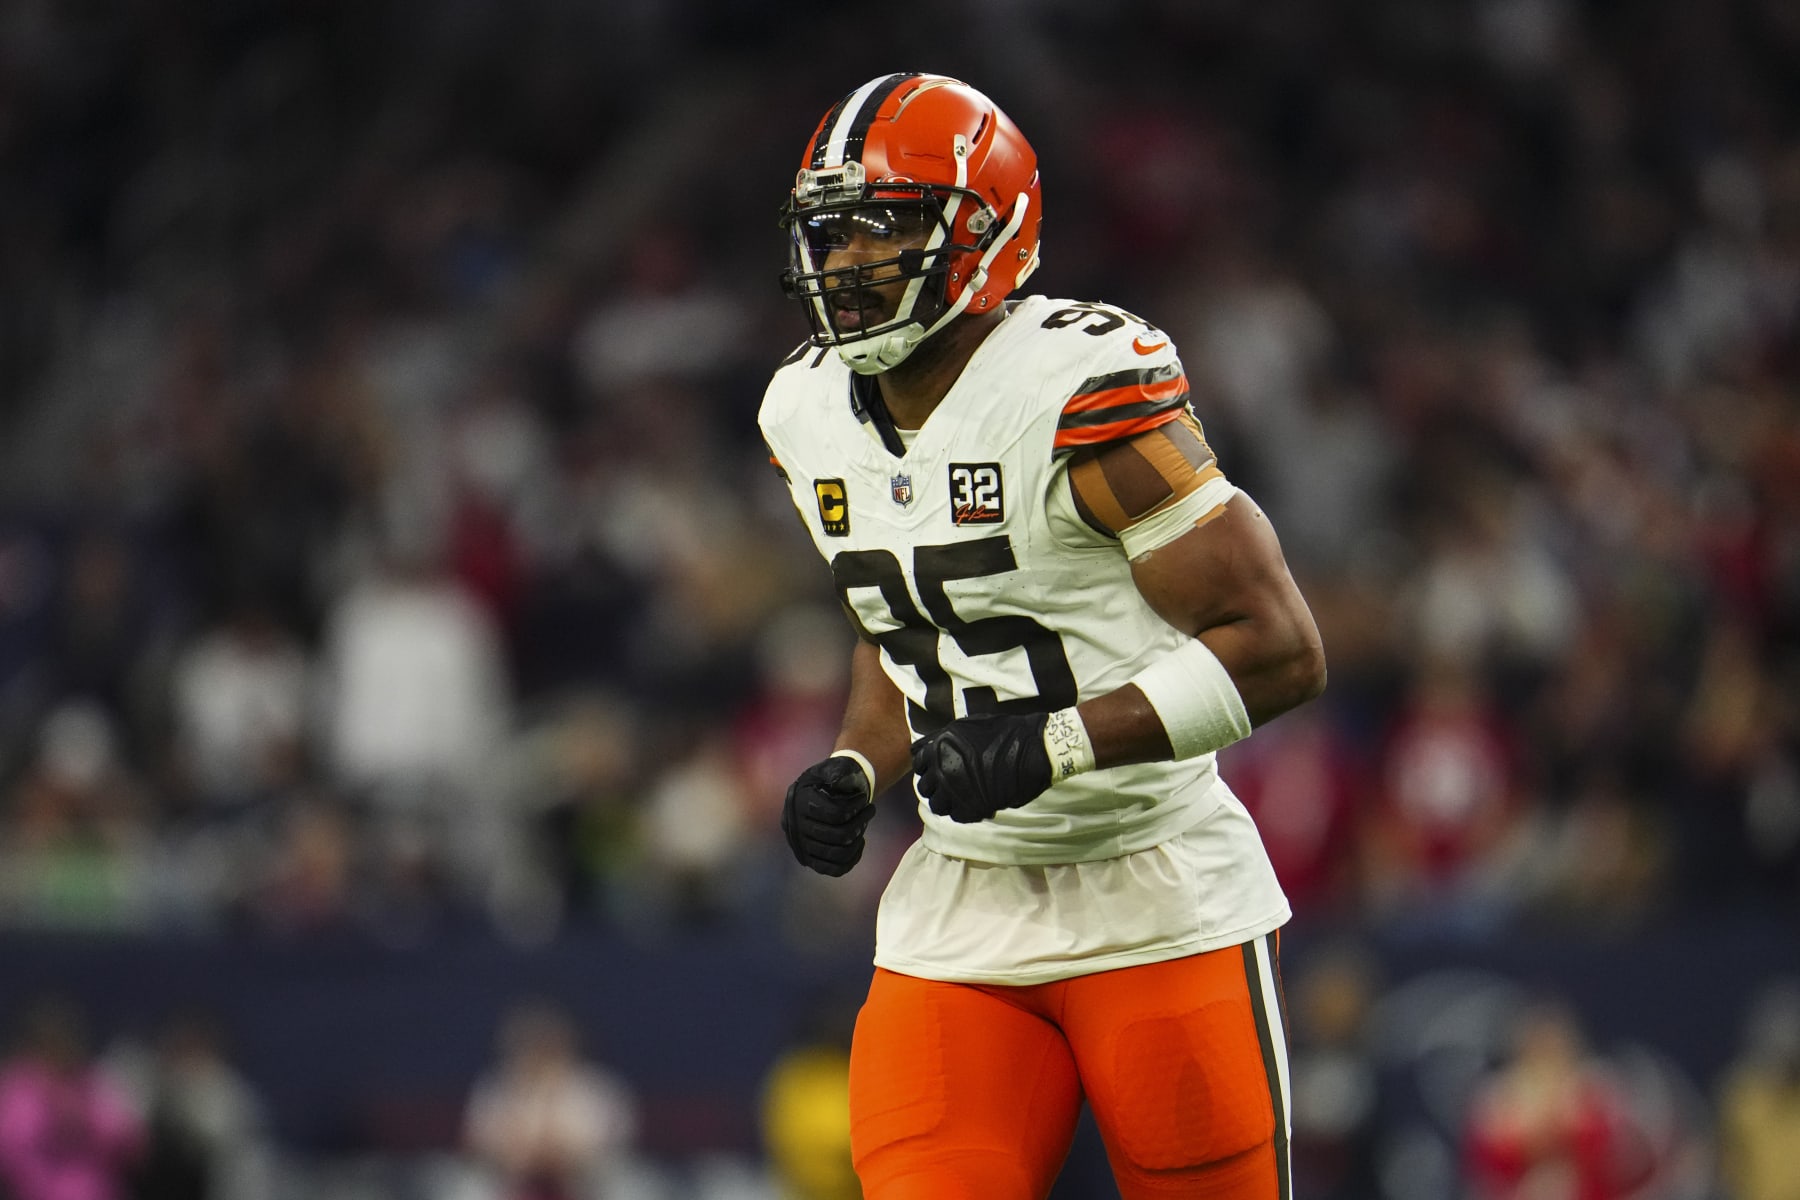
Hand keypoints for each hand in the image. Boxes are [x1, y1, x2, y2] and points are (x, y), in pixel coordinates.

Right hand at [781, 756, 875, 875]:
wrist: (819, 793)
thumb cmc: (829, 779)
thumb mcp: (831, 768)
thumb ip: (836, 773)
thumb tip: (838, 783)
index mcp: (799, 804)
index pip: (835, 814)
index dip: (855, 806)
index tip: (864, 797)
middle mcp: (796, 828)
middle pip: (839, 835)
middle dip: (861, 821)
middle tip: (870, 809)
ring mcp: (802, 847)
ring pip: (839, 854)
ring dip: (859, 840)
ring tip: (865, 824)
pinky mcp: (811, 860)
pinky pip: (835, 869)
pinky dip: (852, 858)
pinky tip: (859, 842)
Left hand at [911, 713, 1052, 822]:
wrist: (1034, 747)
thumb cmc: (1004, 732)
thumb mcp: (967, 725)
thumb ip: (941, 738)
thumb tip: (922, 748)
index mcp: (940, 747)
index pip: (919, 764)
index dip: (929, 767)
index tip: (940, 769)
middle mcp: (943, 769)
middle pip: (925, 787)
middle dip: (936, 785)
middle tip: (952, 784)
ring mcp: (957, 790)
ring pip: (937, 805)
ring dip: (947, 801)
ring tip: (962, 795)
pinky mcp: (973, 807)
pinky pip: (957, 816)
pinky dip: (964, 811)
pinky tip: (975, 801)